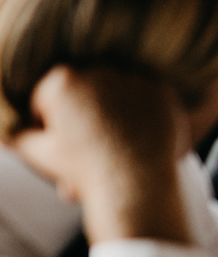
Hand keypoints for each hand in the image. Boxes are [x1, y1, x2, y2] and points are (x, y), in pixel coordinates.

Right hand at [7, 66, 192, 245]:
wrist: (135, 185)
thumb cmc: (83, 170)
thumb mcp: (40, 154)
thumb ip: (18, 136)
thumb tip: (5, 131)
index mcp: (63, 80)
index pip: (46, 95)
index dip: (48, 121)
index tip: (59, 140)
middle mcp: (100, 70)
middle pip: (82, 90)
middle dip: (79, 111)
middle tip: (85, 141)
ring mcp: (135, 77)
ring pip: (114, 90)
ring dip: (110, 108)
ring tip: (111, 139)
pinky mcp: (163, 89)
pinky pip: (146, 96)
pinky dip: (141, 111)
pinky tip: (137, 135)